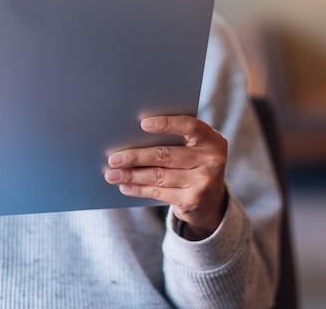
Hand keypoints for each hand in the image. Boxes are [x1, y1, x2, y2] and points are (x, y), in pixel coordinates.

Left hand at [105, 115, 228, 239]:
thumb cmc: (194, 165)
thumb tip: (132, 137)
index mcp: (213, 140)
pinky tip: (125, 185)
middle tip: (113, 158)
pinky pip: (159, 192)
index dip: (166, 124)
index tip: (142, 124)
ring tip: (112, 174)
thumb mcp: (194, 149)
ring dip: (132, 175)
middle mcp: (212, 160)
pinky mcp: (193, 201)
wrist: (211, 201)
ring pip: (159, 176)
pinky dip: (139, 189)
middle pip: (166, 155)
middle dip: (136, 157)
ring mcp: (204, 182)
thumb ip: (175, 140)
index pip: (190, 126)